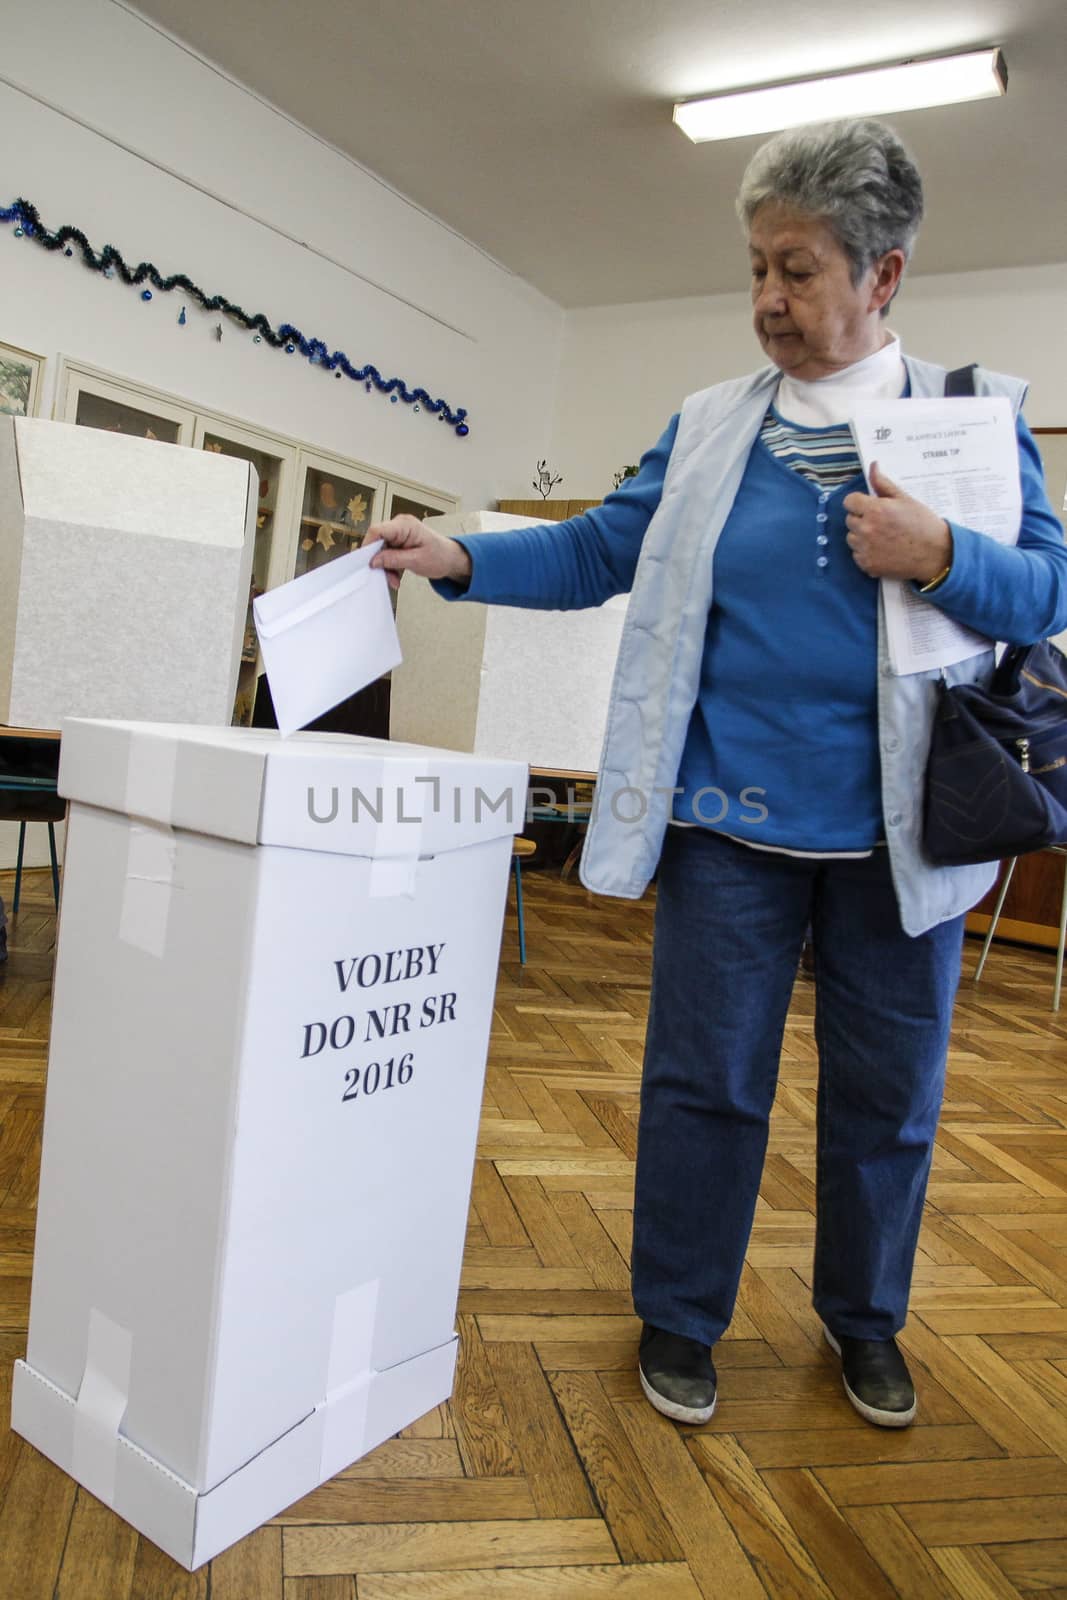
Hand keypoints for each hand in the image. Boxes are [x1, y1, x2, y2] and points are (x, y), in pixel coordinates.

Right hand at [362, 515, 472, 590]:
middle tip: (386, 576)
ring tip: (395, 579)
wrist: (452, 559)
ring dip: (385, 567)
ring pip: (380, 550)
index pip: (377, 530)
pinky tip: (397, 575)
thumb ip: (393, 560)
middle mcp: (400, 526)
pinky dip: (390, 566)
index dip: (368, 546)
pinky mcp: (399, 542)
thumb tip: (374, 560)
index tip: (366, 562)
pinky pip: (387, 554)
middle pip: (377, 542)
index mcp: (405, 525)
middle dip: (379, 561)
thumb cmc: (441, 556)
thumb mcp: (416, 561)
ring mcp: (399, 534)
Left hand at [843, 462, 951, 583]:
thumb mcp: (904, 499)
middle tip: (882, 523)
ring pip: (852, 538)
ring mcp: (865, 549)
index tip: (869, 506)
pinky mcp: (867, 565)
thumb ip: (883, 484)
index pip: (849, 501)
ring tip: (883, 537)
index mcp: (875, 510)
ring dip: (862, 536)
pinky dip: (866, 553)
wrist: (935, 553)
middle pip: (850, 520)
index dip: (859, 503)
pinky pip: (857, 555)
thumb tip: (873, 466)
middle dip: (862, 519)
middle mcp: (866, 529)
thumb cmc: (922, 524)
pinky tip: (883, 550)